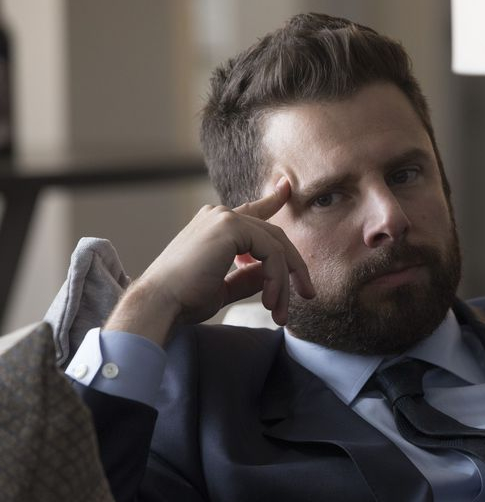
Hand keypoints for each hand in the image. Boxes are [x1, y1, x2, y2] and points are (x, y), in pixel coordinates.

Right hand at [105, 178, 314, 344]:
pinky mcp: (230, 227)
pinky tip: (270, 302)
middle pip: (274, 235)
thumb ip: (249, 275)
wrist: (159, 304)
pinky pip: (272, 254)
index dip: (272, 200)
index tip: (286, 188)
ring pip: (277, 247)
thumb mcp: (224, 286)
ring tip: (281, 313)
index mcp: (214, 225)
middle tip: (308, 294)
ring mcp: (225, 217)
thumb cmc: (184, 299)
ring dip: (285, 282)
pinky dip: (277, 280)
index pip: (252, 211)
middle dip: (294, 267)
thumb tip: (273, 274)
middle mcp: (219, 215)